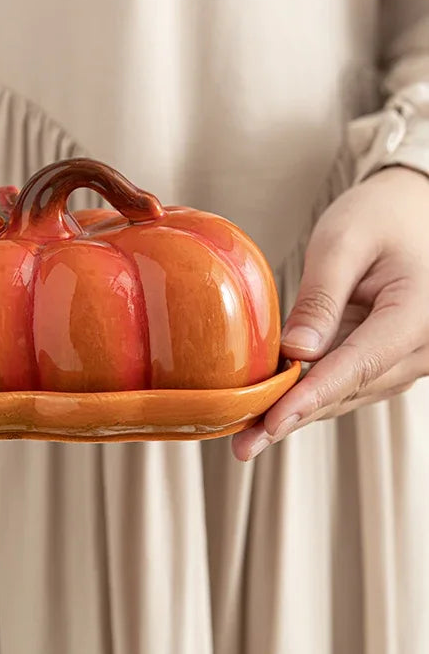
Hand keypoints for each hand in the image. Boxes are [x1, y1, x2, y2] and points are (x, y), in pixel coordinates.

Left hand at [232, 166, 428, 460]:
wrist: (415, 211)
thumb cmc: (381, 216)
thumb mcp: (344, 241)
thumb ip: (321, 296)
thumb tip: (295, 353)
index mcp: (417, 313)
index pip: (358, 364)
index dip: (311, 397)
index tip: (271, 423)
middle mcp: (422, 346)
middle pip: (350, 388)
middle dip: (294, 415)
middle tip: (242, 443)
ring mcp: (409, 357)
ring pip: (349, 392)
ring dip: (300, 412)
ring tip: (247, 434)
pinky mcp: (390, 358)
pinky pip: (349, 380)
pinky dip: (312, 393)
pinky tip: (271, 405)